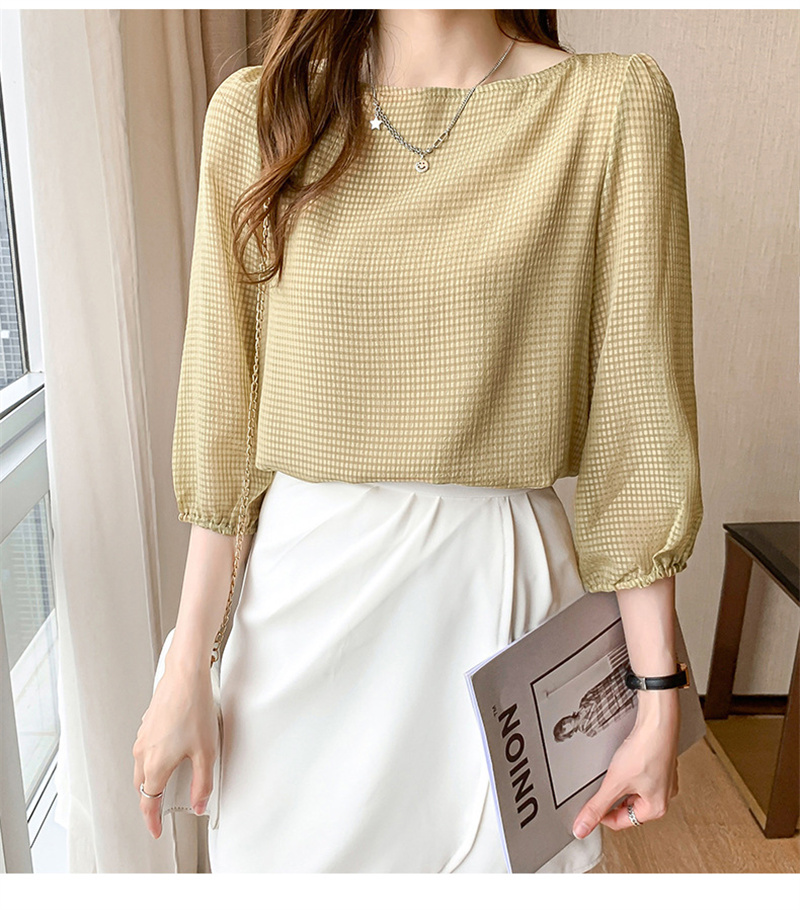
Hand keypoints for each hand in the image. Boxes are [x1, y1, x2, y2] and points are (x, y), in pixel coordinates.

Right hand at [132, 664, 217, 838]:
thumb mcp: (206, 753)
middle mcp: (143, 752)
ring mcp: (143, 736)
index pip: (148, 802)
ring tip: (166, 784)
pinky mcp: (147, 724)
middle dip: (149, 801)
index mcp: (155, 765)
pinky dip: (152, 760)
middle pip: (142, 787)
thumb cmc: (194, 708)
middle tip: (161, 810)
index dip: (152, 821)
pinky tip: (169, 754)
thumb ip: (202, 784)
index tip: (157, 830)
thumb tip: (199, 804)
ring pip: (141, 767)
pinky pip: (145, 750)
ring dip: (150, 780)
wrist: (185, 676)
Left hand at [572, 692, 679, 838]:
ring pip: (635, 790)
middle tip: (602, 786)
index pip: (622, 822)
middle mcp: (664, 796)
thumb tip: (583, 827)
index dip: (602, 816)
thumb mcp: (613, 783)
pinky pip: (640, 775)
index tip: (589, 808)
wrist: (657, 723)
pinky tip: (625, 760)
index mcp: (656, 808)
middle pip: (629, 807)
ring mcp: (664, 779)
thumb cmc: (646, 750)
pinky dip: (630, 771)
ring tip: (615, 771)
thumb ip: (596, 807)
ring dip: (621, 784)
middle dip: (613, 798)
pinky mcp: (660, 763)